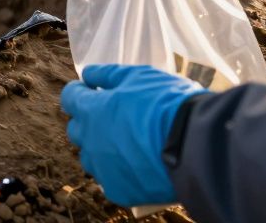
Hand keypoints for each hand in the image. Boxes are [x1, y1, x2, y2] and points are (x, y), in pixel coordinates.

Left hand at [61, 65, 207, 206]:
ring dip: (100, 148)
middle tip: (111, 116)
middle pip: (76, 130)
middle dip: (88, 121)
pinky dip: (119, 172)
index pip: (70, 98)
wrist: (196, 147)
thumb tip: (89, 74)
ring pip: (90, 158)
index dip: (79, 92)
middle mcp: (91, 141)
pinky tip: (137, 164)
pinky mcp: (119, 191)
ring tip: (126, 143)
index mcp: (93, 110)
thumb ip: (109, 74)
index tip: (90, 90)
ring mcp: (103, 168)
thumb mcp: (139, 76)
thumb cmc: (168, 105)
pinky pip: (110, 180)